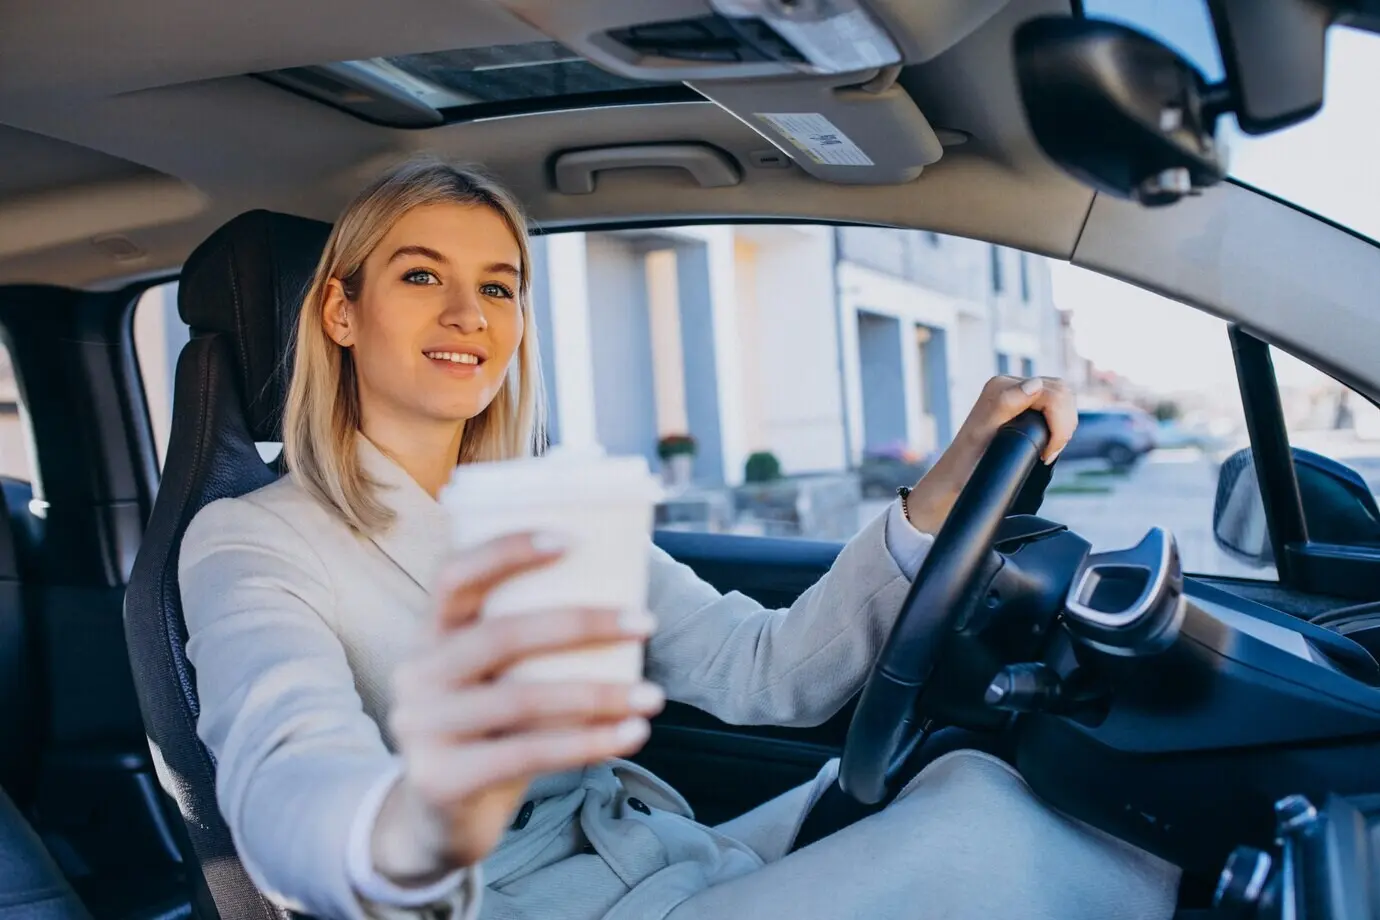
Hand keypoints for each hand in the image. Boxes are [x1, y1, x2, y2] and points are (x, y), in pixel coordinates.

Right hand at [371, 534, 664, 883]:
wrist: (441, 816)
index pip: (455, 576)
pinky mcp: (441, 778)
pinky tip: (632, 734)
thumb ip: (529, 642)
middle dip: (581, 623)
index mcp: (431, 633)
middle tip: (646, 622)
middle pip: (500, 635)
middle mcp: (417, 673)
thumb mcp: (495, 678)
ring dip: (598, 694)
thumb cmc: (491, 727)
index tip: (572, 539)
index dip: (507, 551)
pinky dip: (588, 744)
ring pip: (521, 698)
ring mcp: (422, 728)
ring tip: (653, 696)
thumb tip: (622, 599)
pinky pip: (527, 754)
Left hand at [903, 375, 1076, 532]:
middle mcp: (1011, 385)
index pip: (1053, 393)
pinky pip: (1058, 406)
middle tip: (1049, 453)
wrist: (959, 478)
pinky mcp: (1027, 406)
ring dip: (1065, 425)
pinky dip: (1061, 425)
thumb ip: (1006, 404)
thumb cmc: (969, 462)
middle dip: (1064, 424)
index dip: (1059, 424)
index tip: (1047, 454)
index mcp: (1000, 386)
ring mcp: (1020, 394)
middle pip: (1062, 392)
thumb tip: (1034, 384)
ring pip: (1064, 398)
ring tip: (1049, 450)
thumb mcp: (982, 433)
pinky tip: (1049, 443)